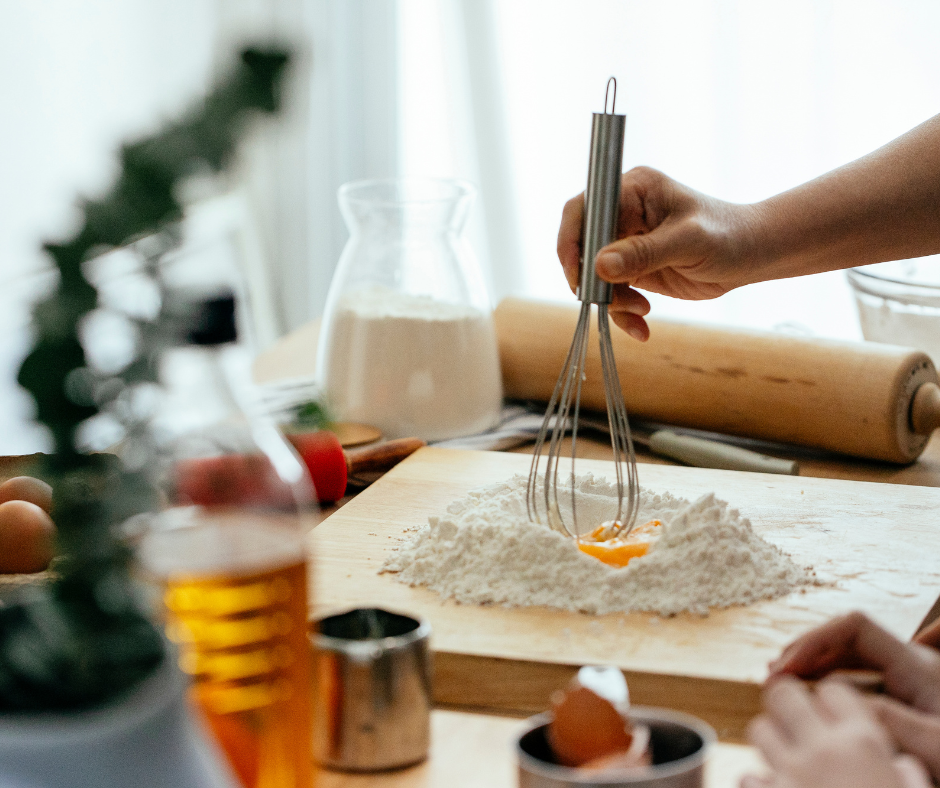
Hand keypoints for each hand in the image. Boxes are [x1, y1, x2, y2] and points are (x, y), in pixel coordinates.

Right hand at [557, 167, 758, 339]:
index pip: (585, 209)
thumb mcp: (689, 242)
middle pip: (583, 246)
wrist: (753, 255)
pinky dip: (622, 312)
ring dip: (611, 301)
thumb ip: (644, 253)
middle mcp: (624, 213)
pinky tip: (642, 325)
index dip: (572, 240)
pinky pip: (612, 293)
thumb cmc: (730, 236)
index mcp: (634, 190)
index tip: (578, 274)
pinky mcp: (633, 268)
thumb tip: (600, 265)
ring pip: (595, 275)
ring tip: (640, 313)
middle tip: (607, 301)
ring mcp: (626, 242)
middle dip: (592, 279)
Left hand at [741, 677, 929, 787]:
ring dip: (773, 738)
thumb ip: (907, 769)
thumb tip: (901, 760)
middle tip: (799, 720)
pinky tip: (774, 787)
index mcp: (863, 744)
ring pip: (759, 729)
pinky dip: (759, 780)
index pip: (834, 690)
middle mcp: (821, 752)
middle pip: (782, 693)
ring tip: (791, 756)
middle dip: (789, 700)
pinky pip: (748, 776)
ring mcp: (787, 777)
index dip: (834, 699)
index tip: (835, 714)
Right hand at [768, 612, 939, 715]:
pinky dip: (826, 680)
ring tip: (783, 684)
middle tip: (773, 676)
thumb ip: (892, 721)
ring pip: (847, 655)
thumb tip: (839, 699)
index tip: (789, 666)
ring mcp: (907, 677)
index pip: (855, 627)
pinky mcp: (905, 695)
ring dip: (812, 665)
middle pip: (844, 637)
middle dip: (805, 651)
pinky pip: (856, 675)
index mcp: (916, 666)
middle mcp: (909, 663)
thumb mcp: (937, 746)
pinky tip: (811, 697)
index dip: (816, 639)